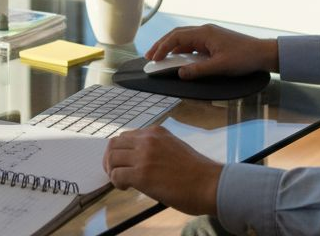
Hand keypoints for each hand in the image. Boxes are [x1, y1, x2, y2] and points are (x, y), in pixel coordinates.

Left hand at [103, 125, 220, 214]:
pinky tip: (126, 188)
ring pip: (112, 158)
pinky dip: (116, 182)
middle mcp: (147, 140)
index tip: (124, 162)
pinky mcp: (141, 175)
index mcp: (156, 132)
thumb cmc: (197, 171)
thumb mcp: (174, 147)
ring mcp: (143, 156)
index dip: (121, 151)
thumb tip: (141, 159)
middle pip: (114, 144)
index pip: (126, 136)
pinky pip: (116, 175)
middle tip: (116, 172)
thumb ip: (157, 148)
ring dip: (112, 171)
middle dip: (111, 159)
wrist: (209, 183)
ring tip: (121, 181)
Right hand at [146, 24, 278, 78]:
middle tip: (149, 57)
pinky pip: (192, 44)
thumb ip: (199, 70)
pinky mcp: (213, 41)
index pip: (177, 37)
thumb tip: (180, 73)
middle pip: (177, 35)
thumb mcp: (220, 67)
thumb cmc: (244, 58)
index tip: (153, 59)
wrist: (263, 53)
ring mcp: (209, 36)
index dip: (163, 47)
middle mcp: (205, 31)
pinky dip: (181, 50)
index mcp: (205, 33)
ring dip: (171, 47)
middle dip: (162, 45)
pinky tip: (177, 59)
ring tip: (159, 58)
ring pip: (184, 39)